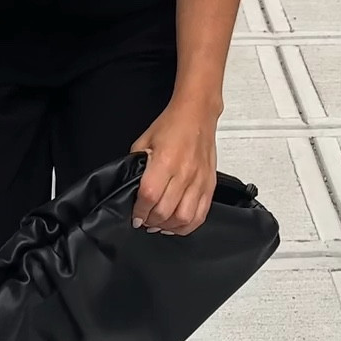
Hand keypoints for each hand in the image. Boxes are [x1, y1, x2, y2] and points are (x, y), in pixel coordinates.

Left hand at [130, 103, 217, 236]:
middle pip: (165, 211)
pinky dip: (187, 225)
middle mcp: (184, 173)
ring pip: (183, 217)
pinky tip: (177, 224)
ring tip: (159, 224)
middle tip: (144, 220)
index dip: (139, 211)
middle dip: (150, 221)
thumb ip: (137, 165)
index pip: (149, 195)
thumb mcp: (144, 141)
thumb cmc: (172, 124)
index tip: (135, 216)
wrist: (197, 114)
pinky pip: (201, 214)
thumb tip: (131, 187)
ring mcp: (199, 180)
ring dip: (168, 226)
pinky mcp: (209, 185)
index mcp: (165, 161)